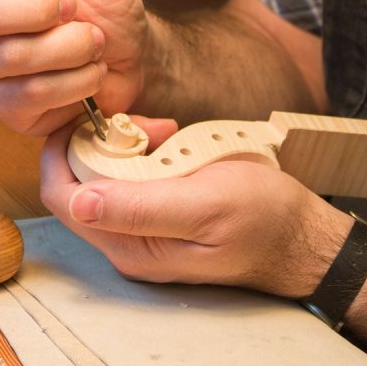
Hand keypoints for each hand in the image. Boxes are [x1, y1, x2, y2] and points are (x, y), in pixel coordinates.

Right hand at [0, 0, 150, 134]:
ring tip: (91, 41)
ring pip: (6, 55)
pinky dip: (74, 80)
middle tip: (72, 6)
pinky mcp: (2, 104)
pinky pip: (29, 93)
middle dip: (32, 9)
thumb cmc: (106, 9)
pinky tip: (87, 73)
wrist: (136, 61)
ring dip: (68, 46)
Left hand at [38, 118, 348, 297]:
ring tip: (166, 133)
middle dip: (102, 145)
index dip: (63, 154)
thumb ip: (142, 208)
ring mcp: (142, 234)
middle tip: (148, 128)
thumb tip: (82, 204)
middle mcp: (127, 245)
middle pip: (78, 186)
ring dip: (126, 147)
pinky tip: (173, 145)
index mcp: (131, 246)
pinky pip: (129, 181)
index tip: (91, 119)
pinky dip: (144, 155)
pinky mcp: (157, 220)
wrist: (303, 238)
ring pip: (102, 179)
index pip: (63, 199)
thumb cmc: (265, 220)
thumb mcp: (207, 205)